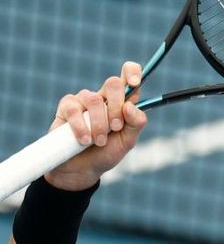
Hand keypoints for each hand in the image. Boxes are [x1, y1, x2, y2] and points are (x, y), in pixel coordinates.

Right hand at [44, 62, 147, 190]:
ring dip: (99, 124)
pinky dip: (81, 127)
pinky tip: (84, 140)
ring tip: (99, 141)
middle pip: (113, 84)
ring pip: (95, 99)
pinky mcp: (66, 108)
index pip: (129, 75)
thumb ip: (136, 124)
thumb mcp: (128, 141)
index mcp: (123, 102)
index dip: (133, 72)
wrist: (82, 170)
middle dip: (117, 107)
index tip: (134, 83)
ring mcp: (84, 100)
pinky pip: (74, 110)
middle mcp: (104, 97)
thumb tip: (131, 106)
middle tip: (116, 128)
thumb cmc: (106, 153)